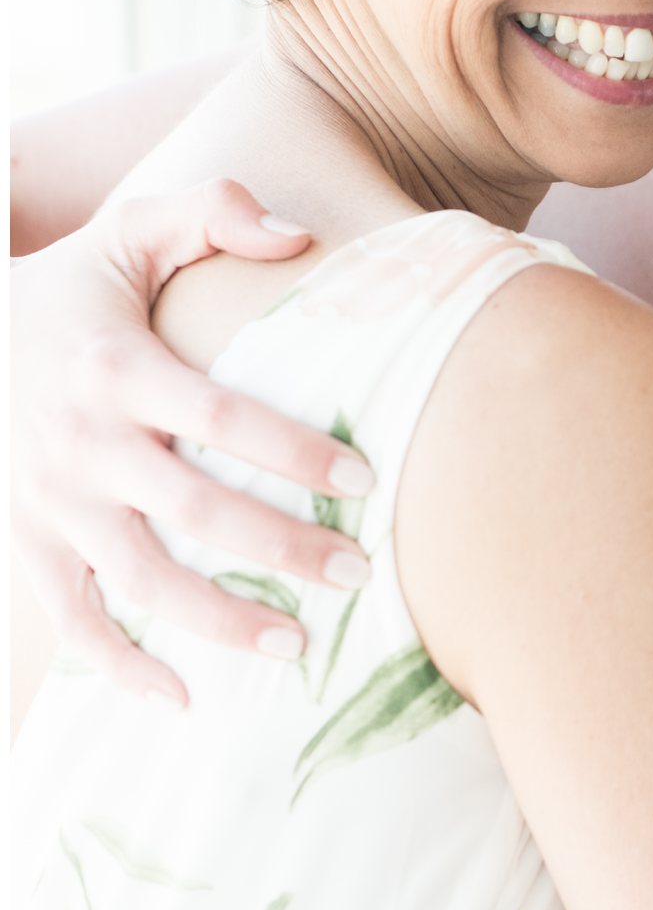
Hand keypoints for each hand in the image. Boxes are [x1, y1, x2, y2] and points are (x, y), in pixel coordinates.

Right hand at [11, 180, 371, 702]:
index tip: (362, 479)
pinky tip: (184, 696)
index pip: (218, 417)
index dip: (292, 450)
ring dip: (218, 620)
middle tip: (356, 572)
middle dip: (280, 548)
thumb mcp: (127, 230)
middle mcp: (79, 444)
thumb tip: (298, 235)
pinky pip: (73, 622)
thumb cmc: (68, 290)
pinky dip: (120, 668)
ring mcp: (50, 503)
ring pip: (141, 581)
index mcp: (112, 366)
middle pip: (194, 512)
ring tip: (295, 643)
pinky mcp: (27, 543)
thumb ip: (211, 212)